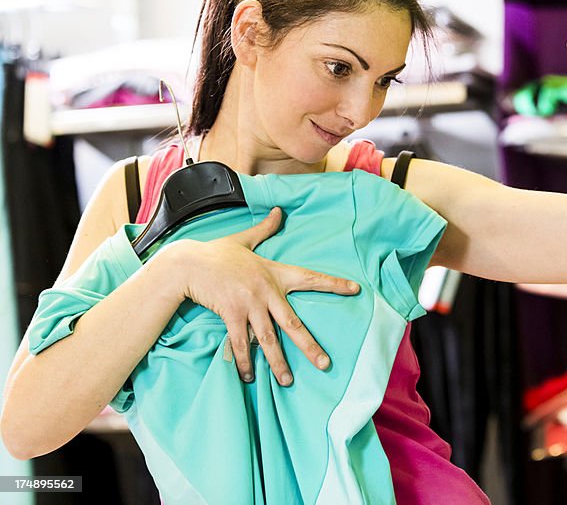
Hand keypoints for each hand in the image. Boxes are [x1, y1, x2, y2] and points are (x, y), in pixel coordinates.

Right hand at [166, 207, 360, 385]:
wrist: (187, 263)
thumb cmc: (215, 252)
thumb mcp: (243, 239)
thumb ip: (265, 228)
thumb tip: (279, 211)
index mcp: (274, 272)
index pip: (310, 278)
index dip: (334, 284)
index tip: (355, 290)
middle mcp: (266, 290)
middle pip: (293, 322)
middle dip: (309, 345)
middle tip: (325, 364)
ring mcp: (249, 304)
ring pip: (268, 339)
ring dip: (278, 362)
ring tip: (288, 381)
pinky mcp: (231, 314)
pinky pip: (241, 343)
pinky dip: (245, 362)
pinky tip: (249, 378)